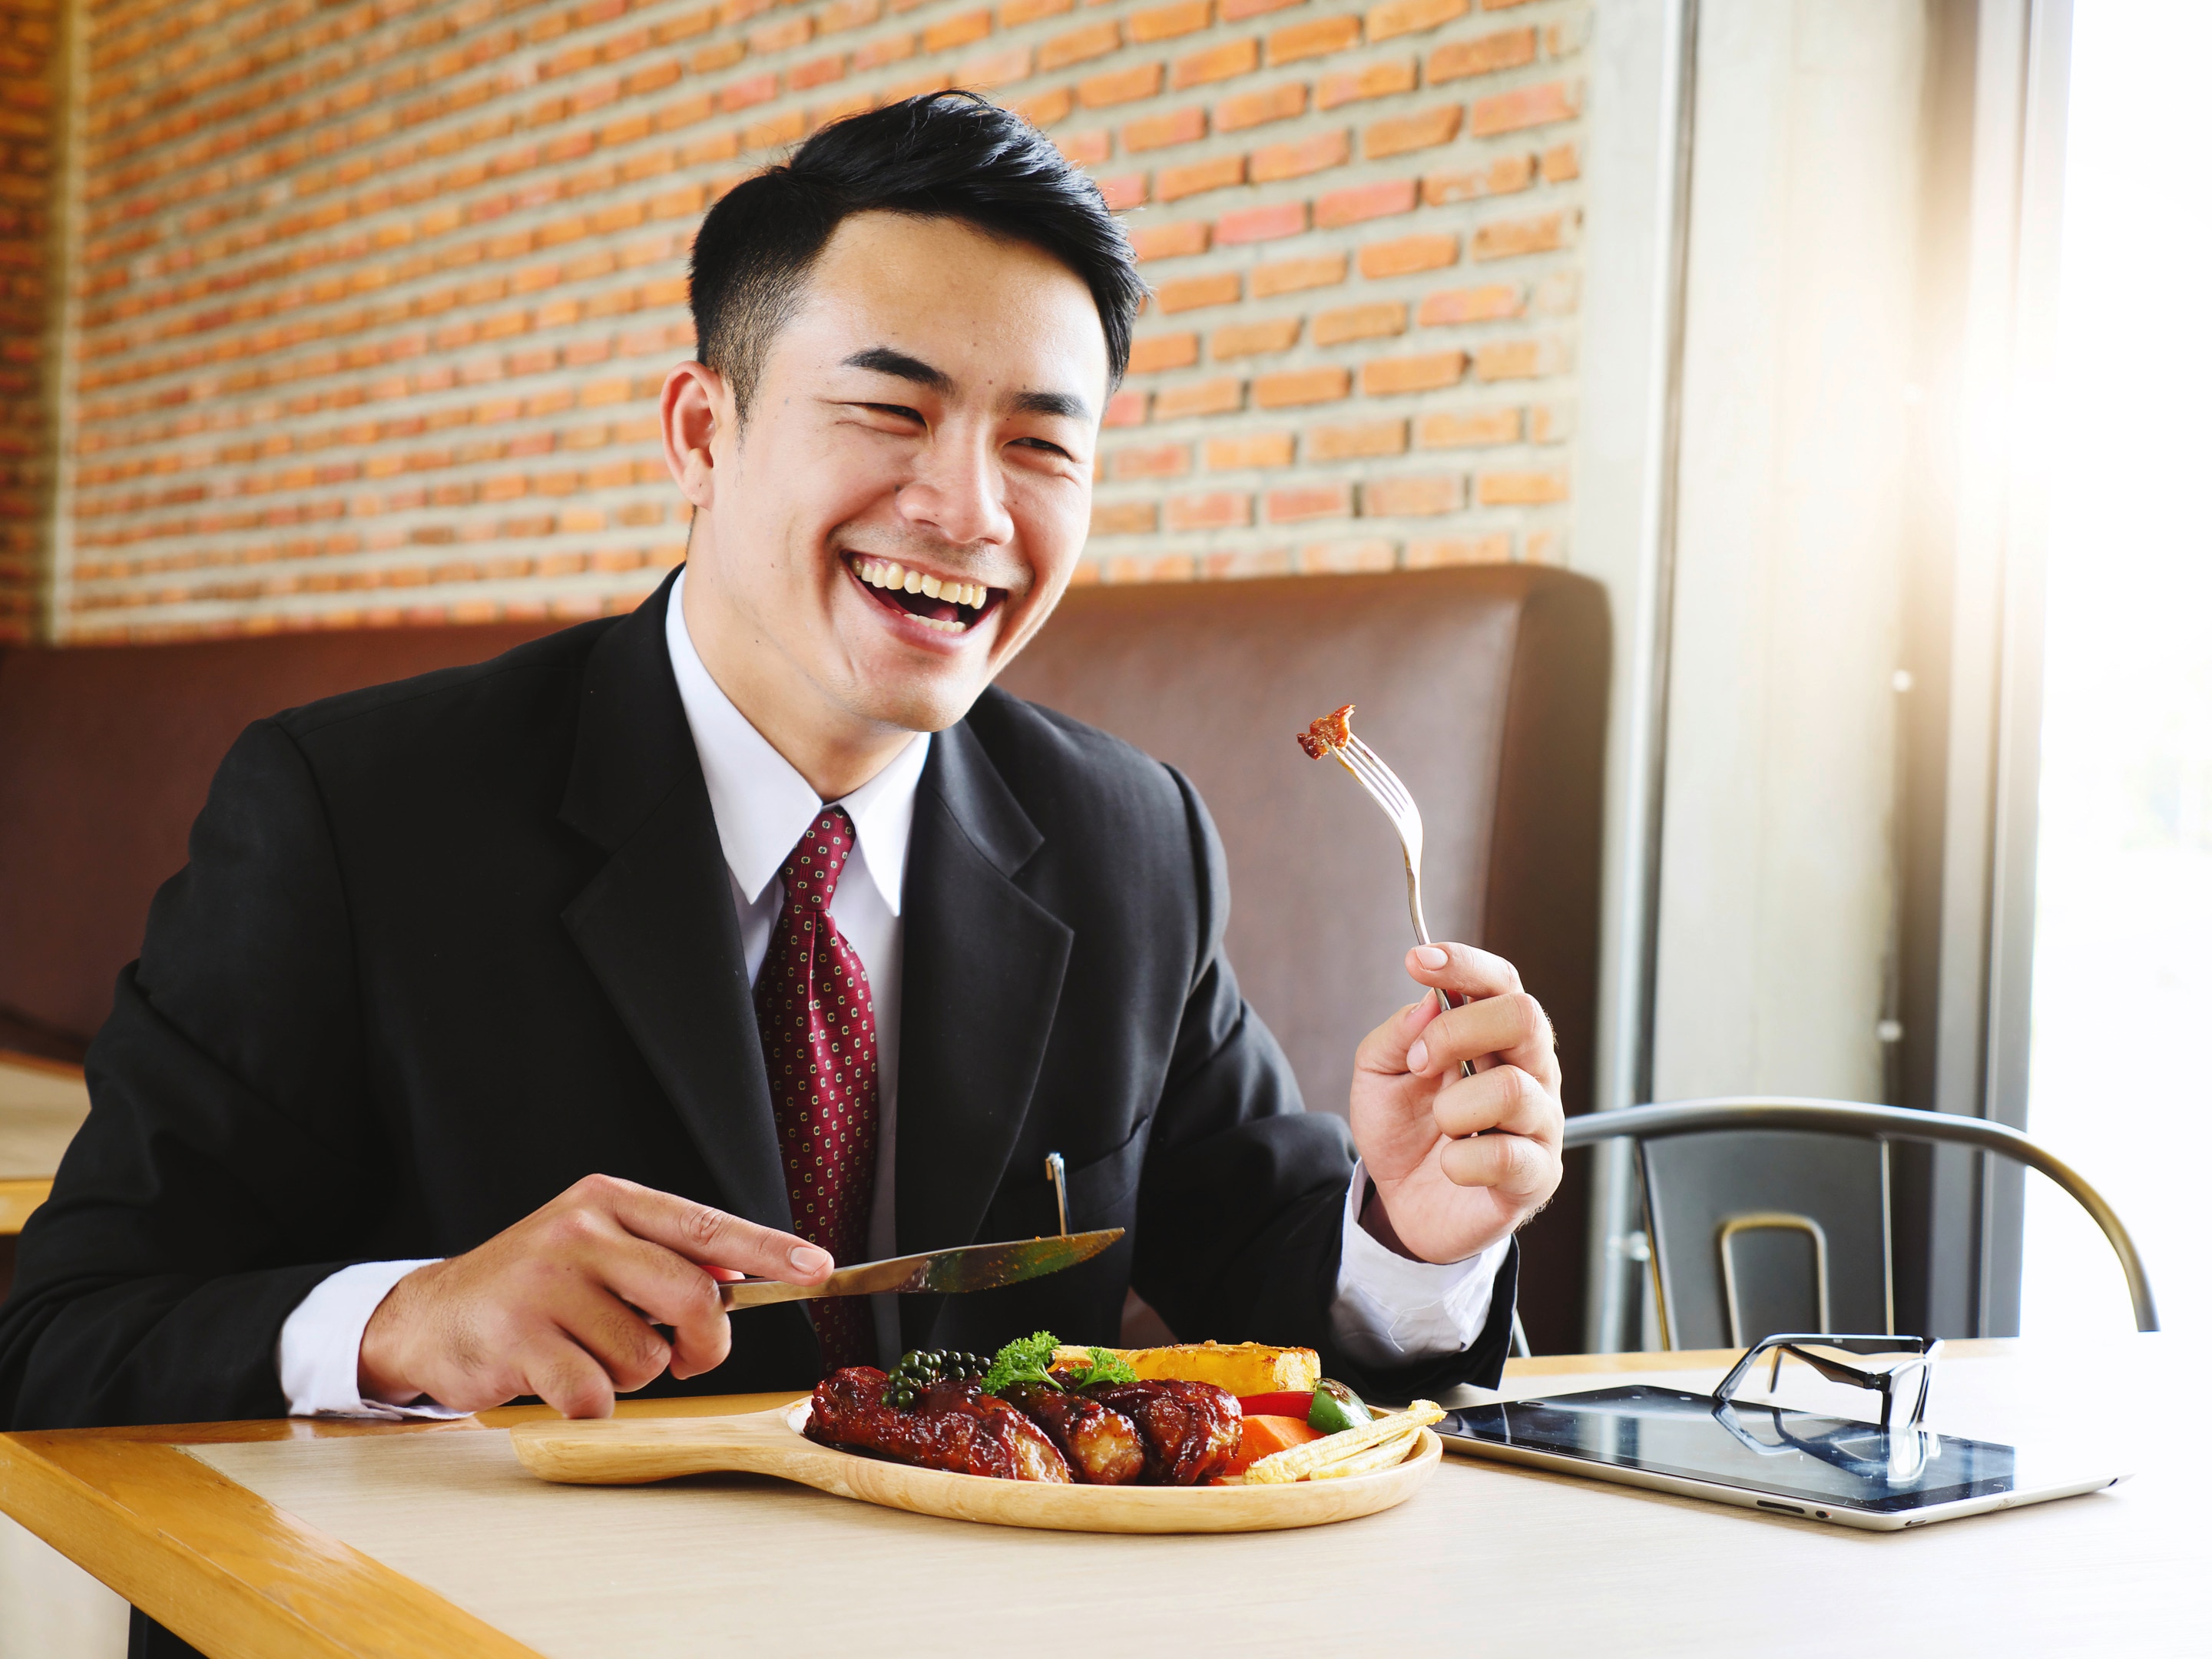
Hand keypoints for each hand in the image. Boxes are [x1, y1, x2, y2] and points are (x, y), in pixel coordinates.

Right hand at [357, 1174, 833, 1417]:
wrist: (433, 1316)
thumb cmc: (534, 1287)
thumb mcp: (596, 1248)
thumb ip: (662, 1256)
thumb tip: (740, 1279)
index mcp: (609, 1201)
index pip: (704, 1226)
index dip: (767, 1251)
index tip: (818, 1268)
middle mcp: (580, 1231)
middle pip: (691, 1297)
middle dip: (701, 1343)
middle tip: (682, 1356)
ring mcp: (546, 1283)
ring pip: (645, 1356)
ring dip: (629, 1374)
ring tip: (585, 1351)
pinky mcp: (518, 1338)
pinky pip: (596, 1395)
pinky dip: (588, 1404)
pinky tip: (555, 1378)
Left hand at [1346, 943, 1564, 1263]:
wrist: (1403, 1203)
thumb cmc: (1404, 1129)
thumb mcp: (1379, 1075)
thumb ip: (1398, 1035)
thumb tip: (1428, 1003)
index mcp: (1495, 1037)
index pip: (1501, 983)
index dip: (1464, 965)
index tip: (1418, 961)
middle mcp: (1529, 1070)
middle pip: (1525, 1017)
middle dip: (1458, 1030)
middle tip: (1419, 1062)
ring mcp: (1540, 1122)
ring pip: (1514, 1089)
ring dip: (1455, 1106)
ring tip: (1440, 1125)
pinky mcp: (1537, 1174)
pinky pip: (1507, 1155)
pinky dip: (1460, 1161)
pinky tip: (1451, 1165)